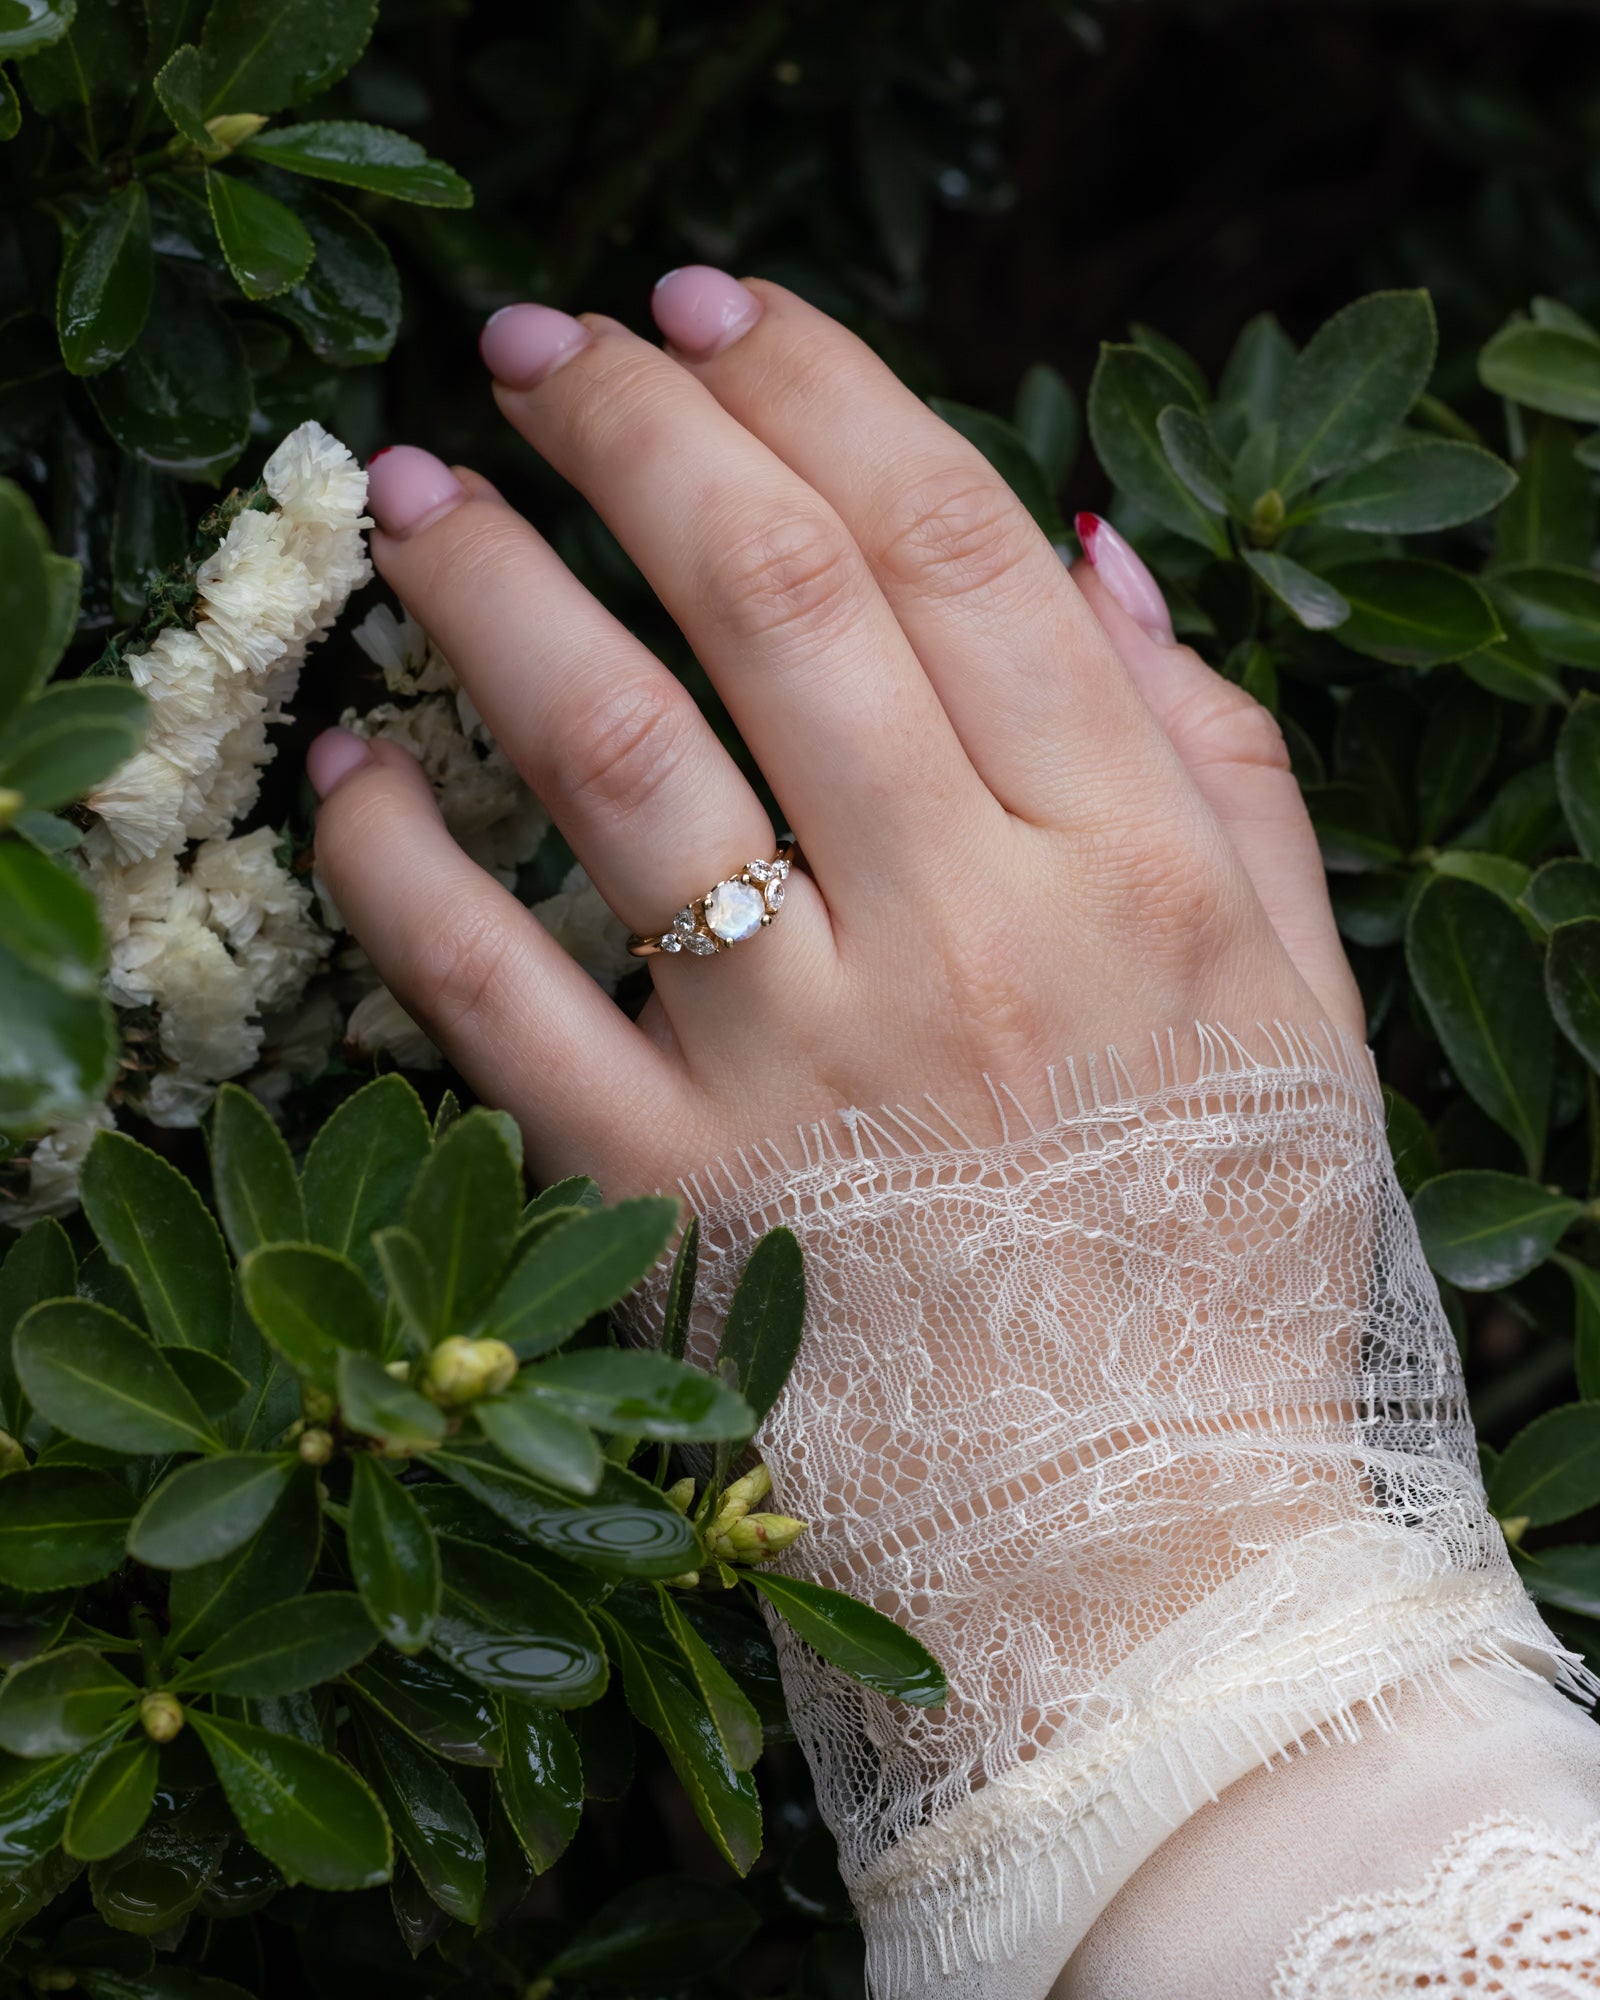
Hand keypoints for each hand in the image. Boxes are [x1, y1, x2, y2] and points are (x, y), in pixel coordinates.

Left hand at [310, 267, 1362, 1195]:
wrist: (1152, 1548)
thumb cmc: (1218, 1254)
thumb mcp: (1296, 994)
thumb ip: (1219, 761)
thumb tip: (1083, 543)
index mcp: (1128, 867)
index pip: (948, 545)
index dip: (812, 384)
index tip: (708, 305)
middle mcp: (965, 937)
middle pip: (771, 596)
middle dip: (632, 427)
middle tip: (534, 348)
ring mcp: (803, 1071)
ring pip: (617, 756)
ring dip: (494, 590)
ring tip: (412, 492)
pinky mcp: (669, 1205)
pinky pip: (495, 1001)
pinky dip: (402, 868)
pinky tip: (358, 769)